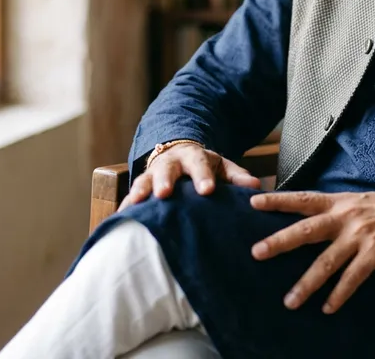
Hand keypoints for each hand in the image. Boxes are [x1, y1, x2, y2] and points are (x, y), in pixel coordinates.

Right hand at [118, 144, 260, 210]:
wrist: (178, 154)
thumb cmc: (204, 167)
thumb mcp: (222, 166)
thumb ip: (237, 176)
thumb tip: (256, 187)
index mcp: (194, 156)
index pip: (199, 164)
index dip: (202, 177)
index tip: (207, 190)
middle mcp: (170, 163)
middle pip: (167, 170)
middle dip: (165, 181)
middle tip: (164, 194)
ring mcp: (152, 174)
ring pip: (143, 180)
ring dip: (140, 193)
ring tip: (136, 206)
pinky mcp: (140, 187)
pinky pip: (130, 197)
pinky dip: (125, 208)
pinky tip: (119, 220)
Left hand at [250, 187, 374, 313]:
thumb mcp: (360, 202)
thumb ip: (337, 212)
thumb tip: (312, 224)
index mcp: (340, 202)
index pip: (304, 200)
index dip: (278, 201)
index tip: (253, 202)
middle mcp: (347, 216)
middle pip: (307, 230)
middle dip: (280, 241)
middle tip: (256, 252)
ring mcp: (361, 235)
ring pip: (327, 262)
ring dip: (306, 283)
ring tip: (289, 301)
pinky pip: (352, 278)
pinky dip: (339, 295)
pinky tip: (327, 308)